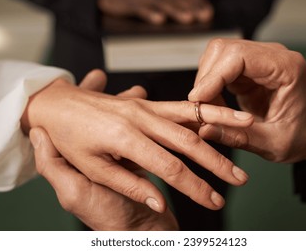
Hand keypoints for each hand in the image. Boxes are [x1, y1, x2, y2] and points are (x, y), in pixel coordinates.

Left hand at [21, 69, 251, 211]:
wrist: (57, 107)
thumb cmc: (68, 138)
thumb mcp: (88, 170)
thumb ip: (126, 184)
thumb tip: (159, 198)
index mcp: (124, 137)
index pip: (168, 166)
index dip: (194, 186)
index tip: (213, 201)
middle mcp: (139, 117)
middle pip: (187, 141)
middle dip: (217, 163)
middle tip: (241, 178)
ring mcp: (145, 107)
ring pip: (190, 115)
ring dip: (221, 122)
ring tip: (248, 125)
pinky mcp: (148, 104)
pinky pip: (182, 105)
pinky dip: (205, 108)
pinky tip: (223, 110)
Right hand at [98, 0, 212, 24]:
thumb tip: (190, 15)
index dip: (196, 0)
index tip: (208, 12)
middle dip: (190, 7)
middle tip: (203, 17)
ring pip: (161, 1)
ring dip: (176, 10)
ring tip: (188, 19)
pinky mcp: (126, 1)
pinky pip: (140, 7)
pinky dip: (150, 13)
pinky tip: (160, 20)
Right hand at [188, 39, 305, 163]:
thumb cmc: (300, 137)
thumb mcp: (272, 145)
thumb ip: (239, 137)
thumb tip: (204, 129)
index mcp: (287, 68)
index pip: (240, 55)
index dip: (214, 75)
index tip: (198, 98)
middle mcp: (273, 56)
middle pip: (224, 49)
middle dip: (206, 77)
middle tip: (201, 106)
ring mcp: (259, 58)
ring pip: (217, 54)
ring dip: (206, 81)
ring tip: (210, 108)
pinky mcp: (248, 67)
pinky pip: (219, 67)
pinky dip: (210, 85)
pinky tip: (214, 104)